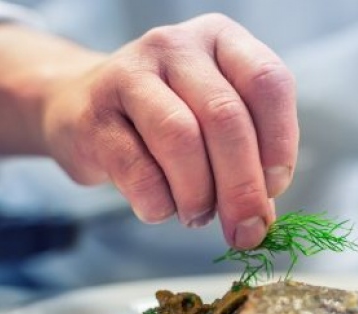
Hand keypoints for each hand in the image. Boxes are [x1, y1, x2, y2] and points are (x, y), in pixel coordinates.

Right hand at [41, 14, 298, 248]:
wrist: (78, 106)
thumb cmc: (162, 118)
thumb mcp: (213, 120)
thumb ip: (247, 158)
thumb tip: (261, 220)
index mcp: (220, 39)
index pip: (268, 83)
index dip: (279, 142)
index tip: (274, 187)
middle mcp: (176, 45)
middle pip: (225, 117)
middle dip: (242, 186)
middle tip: (245, 230)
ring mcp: (130, 73)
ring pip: (181, 139)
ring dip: (198, 194)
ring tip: (197, 215)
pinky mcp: (94, 114)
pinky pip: (138, 170)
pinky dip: (158, 203)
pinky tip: (160, 208)